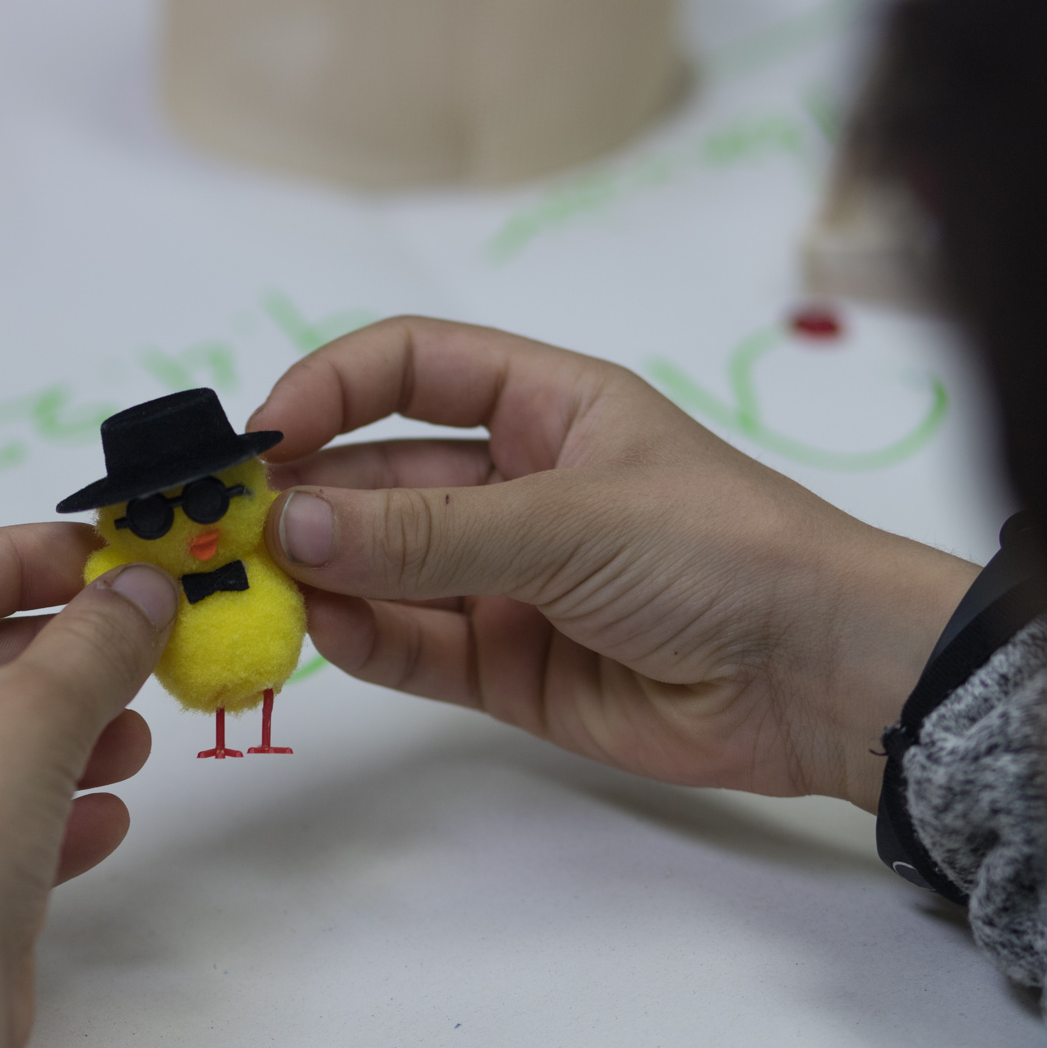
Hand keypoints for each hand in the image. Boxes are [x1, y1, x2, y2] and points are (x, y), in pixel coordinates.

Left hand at [0, 524, 176, 1047]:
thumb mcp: (29, 723)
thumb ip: (92, 641)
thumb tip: (141, 588)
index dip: (21, 557)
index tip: (108, 559)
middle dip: (50, 661)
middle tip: (135, 652)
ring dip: (55, 736)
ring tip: (135, 743)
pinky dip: (28, 810)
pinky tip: (102, 820)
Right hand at [250, 317, 976, 810]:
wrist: (819, 679)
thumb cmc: (719, 551)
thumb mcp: (570, 520)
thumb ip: (427, 533)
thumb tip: (291, 529)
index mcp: (544, 408)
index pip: (408, 368)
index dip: (328, 389)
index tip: (261, 438)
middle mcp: (514, 486)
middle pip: (379, 475)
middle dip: (305, 497)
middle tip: (227, 531)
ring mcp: (506, 581)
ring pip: (383, 567)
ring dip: (320, 573)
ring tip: (256, 588)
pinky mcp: (506, 668)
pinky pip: (412, 645)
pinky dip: (361, 640)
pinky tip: (318, 631)